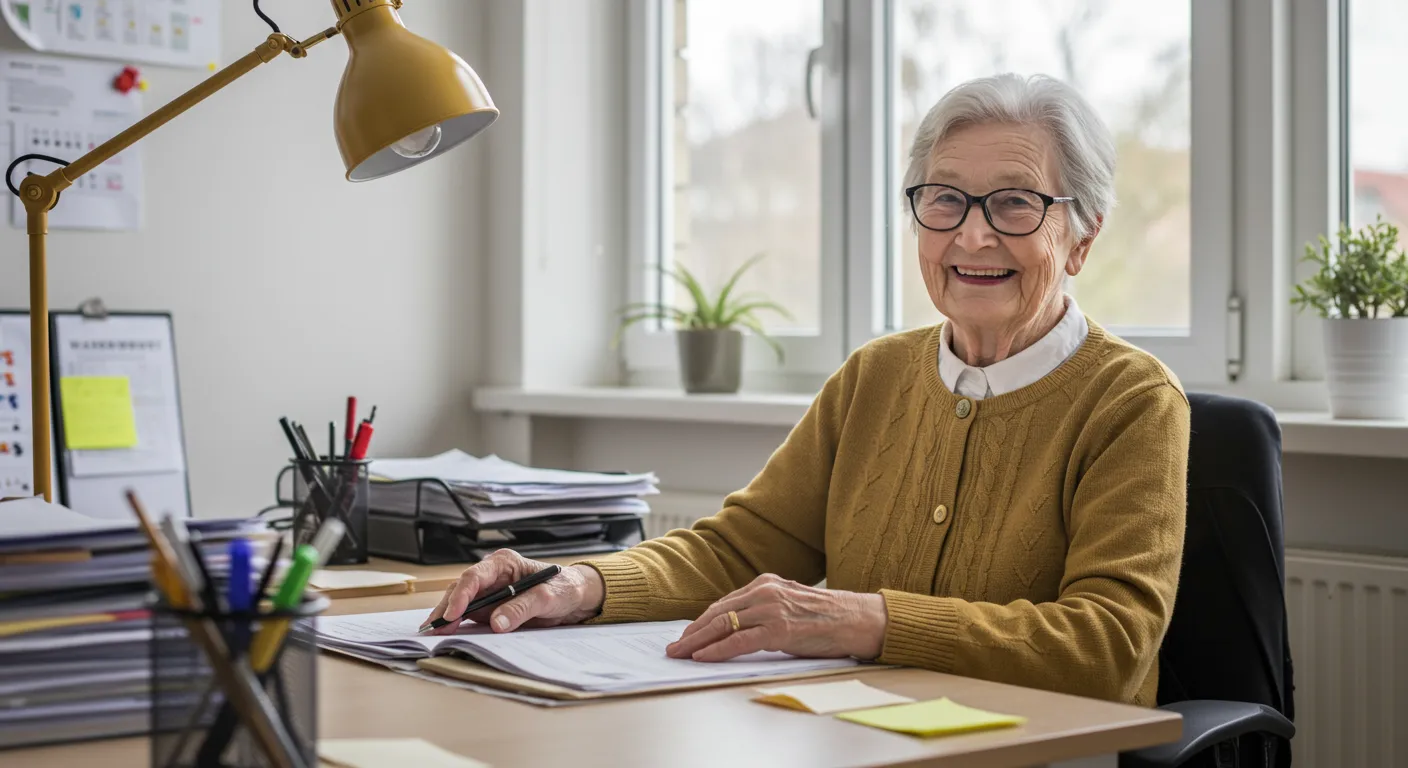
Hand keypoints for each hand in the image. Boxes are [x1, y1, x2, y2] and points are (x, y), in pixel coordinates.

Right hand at [423, 550, 604, 634]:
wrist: (574, 598)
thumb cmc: (563, 589)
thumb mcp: (547, 597)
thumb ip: (522, 608)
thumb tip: (498, 623)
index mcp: (504, 563)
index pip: (475, 576)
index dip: (462, 594)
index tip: (454, 613)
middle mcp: (491, 575)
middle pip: (461, 589)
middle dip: (446, 608)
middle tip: (434, 628)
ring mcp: (488, 591)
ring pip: (459, 602)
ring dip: (446, 617)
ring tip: (433, 633)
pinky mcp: (489, 607)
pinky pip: (468, 614)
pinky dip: (456, 624)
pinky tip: (446, 634)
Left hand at [665, 574, 886, 661]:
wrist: (857, 619)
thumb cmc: (826, 618)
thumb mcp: (790, 605)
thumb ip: (764, 611)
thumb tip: (737, 628)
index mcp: (766, 583)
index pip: (724, 603)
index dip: (702, 621)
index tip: (686, 634)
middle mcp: (765, 591)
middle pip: (718, 613)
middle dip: (692, 632)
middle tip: (673, 647)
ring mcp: (771, 609)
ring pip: (723, 625)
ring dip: (697, 642)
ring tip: (679, 654)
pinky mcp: (779, 629)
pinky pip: (739, 641)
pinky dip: (717, 650)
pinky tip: (702, 657)